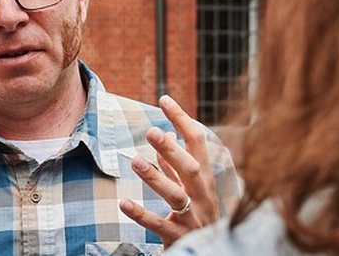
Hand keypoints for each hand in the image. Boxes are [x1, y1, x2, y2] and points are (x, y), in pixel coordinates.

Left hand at [119, 95, 219, 246]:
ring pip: (177, 195)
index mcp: (204, 178)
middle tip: (150, 131)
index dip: (182, 119)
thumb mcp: (190, 187)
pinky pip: (160, 225)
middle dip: (172, 150)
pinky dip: (142, 214)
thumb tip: (168, 134)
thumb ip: (176, 164)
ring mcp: (193, 217)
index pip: (197, 143)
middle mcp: (202, 195)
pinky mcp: (180, 237)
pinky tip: (124, 203)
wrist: (215, 254)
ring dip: (156, 177)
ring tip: (135, 161)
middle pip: (190, 168)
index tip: (164, 99)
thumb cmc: (199, 215)